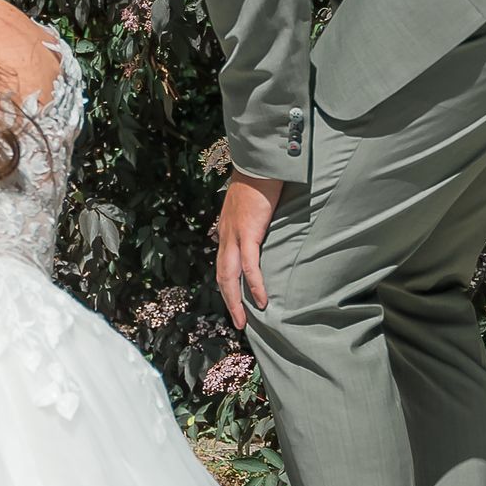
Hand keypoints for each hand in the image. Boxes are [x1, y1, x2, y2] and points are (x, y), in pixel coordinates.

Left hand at [215, 172, 284, 331]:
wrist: (258, 163)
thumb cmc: (260, 180)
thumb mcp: (252, 206)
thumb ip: (254, 220)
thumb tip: (263, 229)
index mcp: (226, 230)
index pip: (223, 263)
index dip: (228, 285)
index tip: (235, 302)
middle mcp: (225, 235)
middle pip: (222, 276)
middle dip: (228, 301)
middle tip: (238, 322)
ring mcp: (234, 234)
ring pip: (230, 275)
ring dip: (236, 301)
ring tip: (244, 321)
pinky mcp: (248, 232)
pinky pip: (250, 265)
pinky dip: (254, 284)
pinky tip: (261, 300)